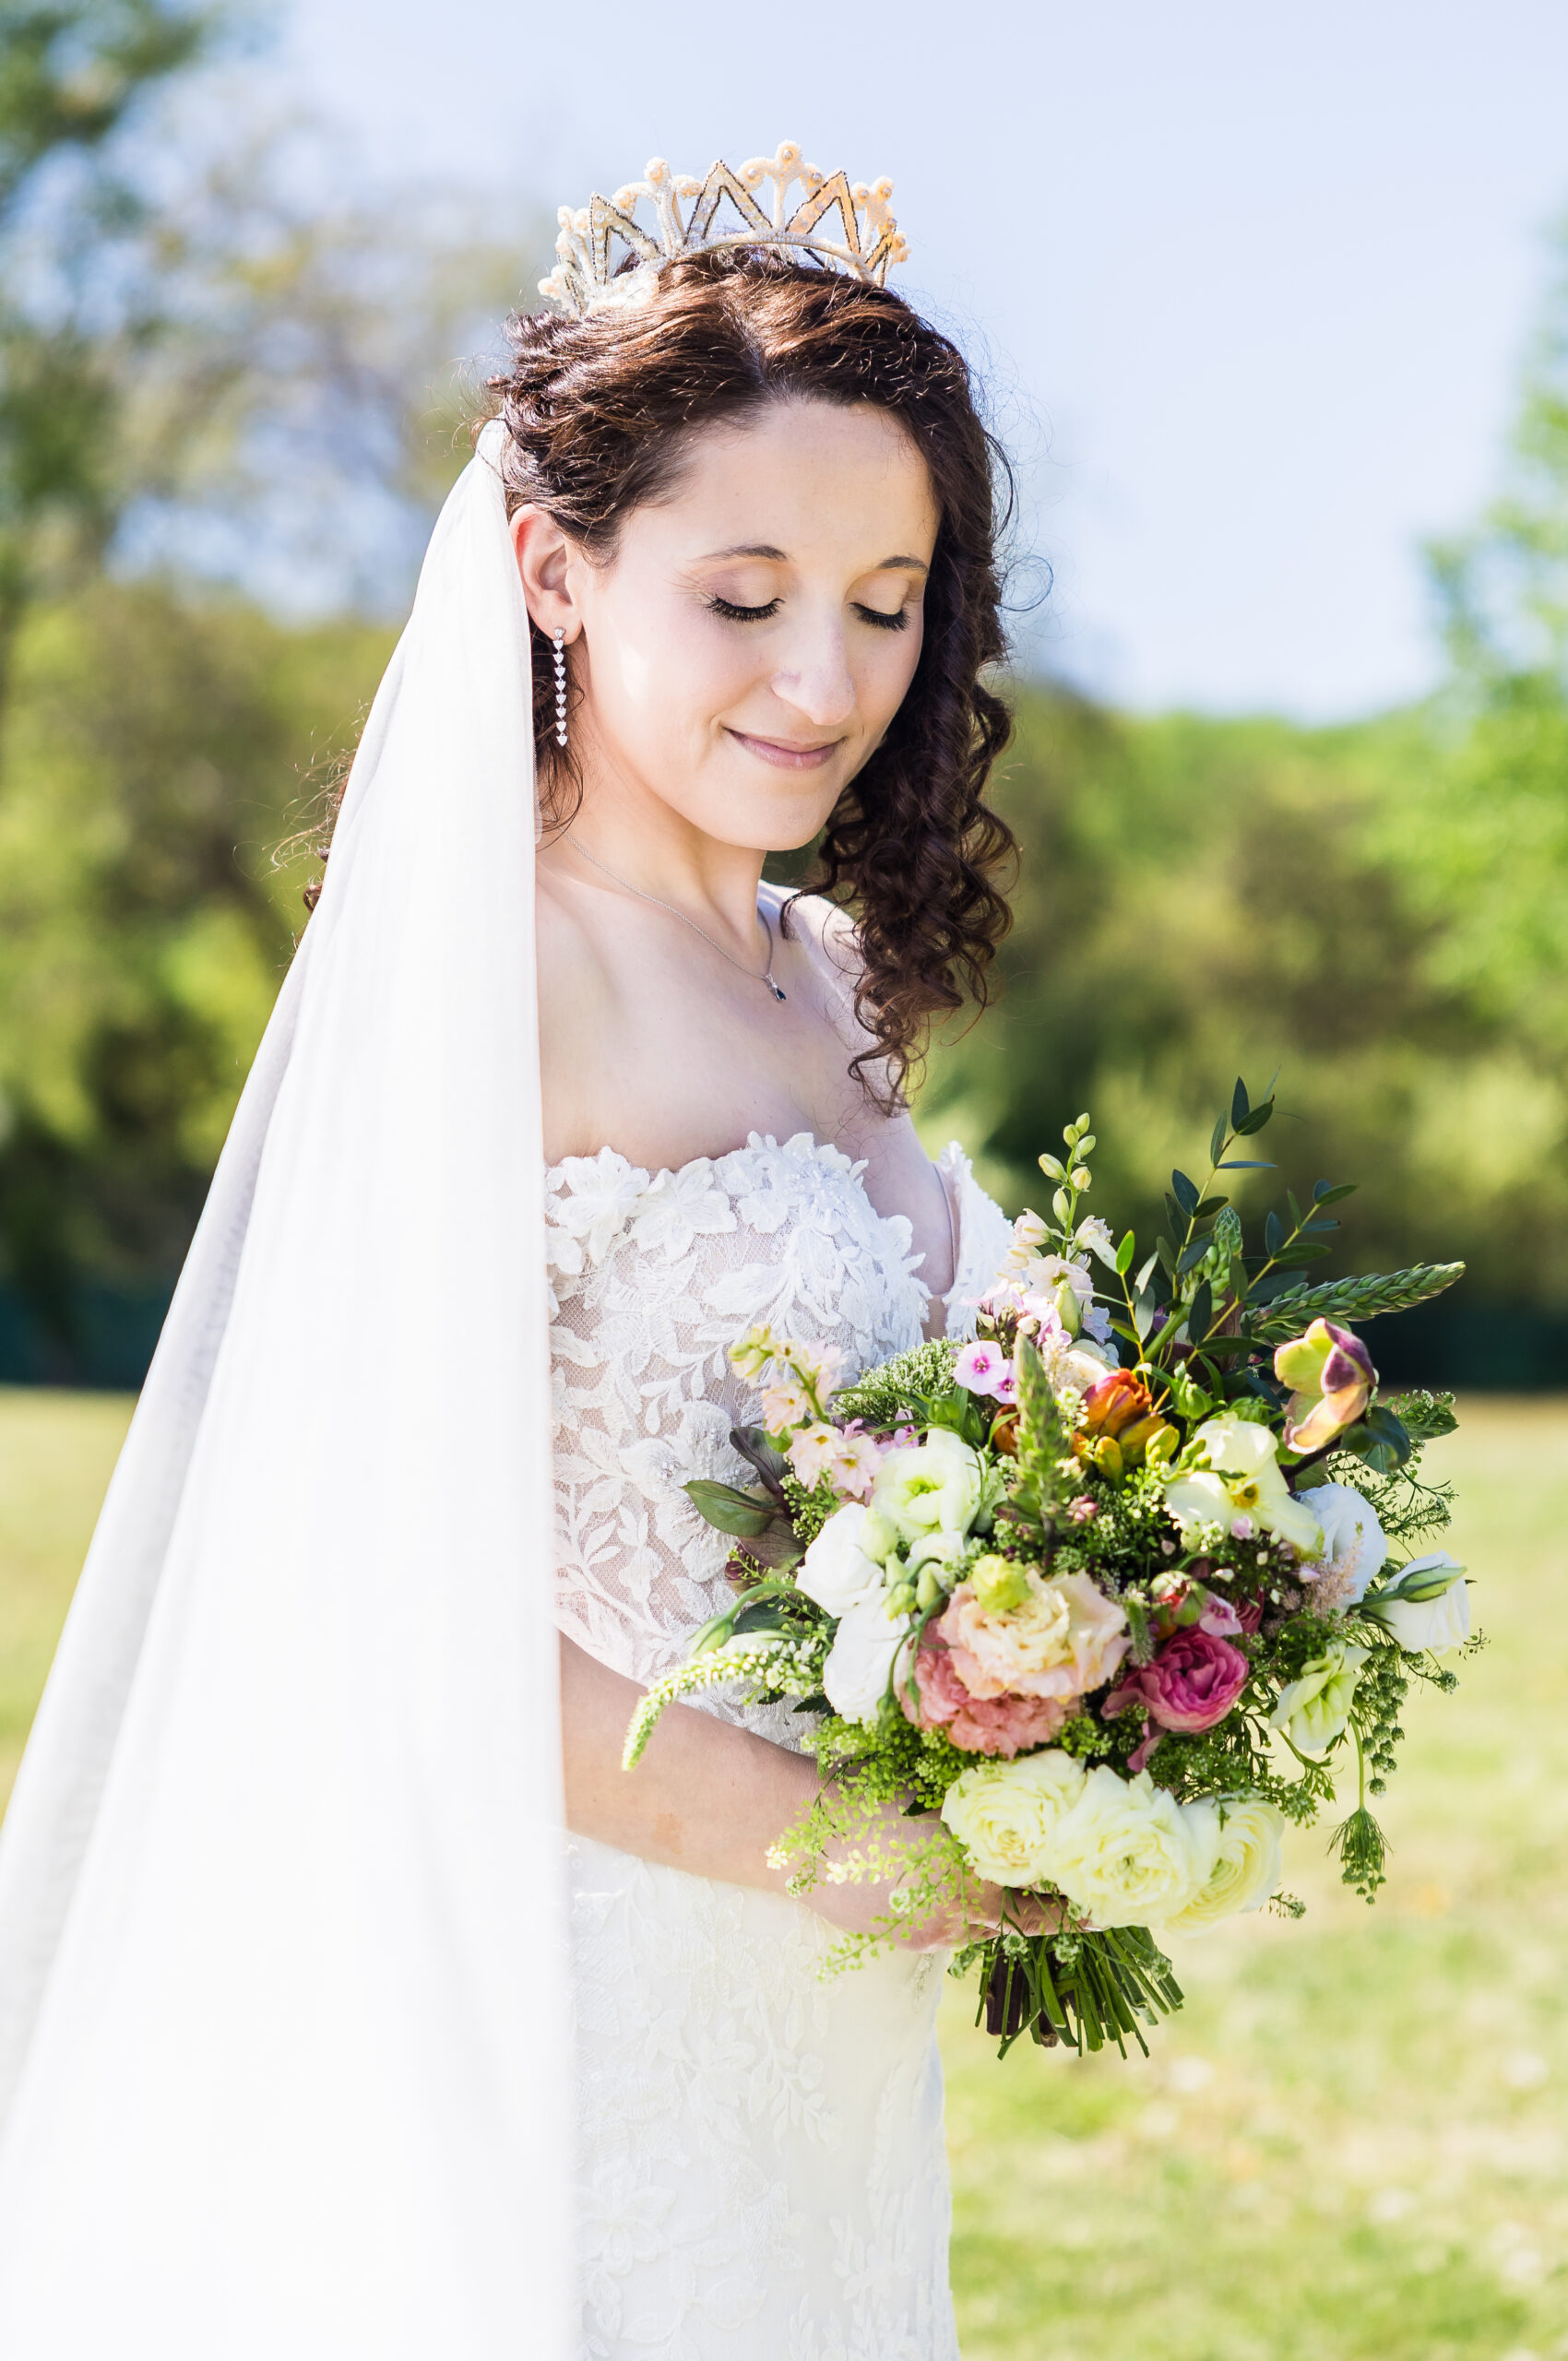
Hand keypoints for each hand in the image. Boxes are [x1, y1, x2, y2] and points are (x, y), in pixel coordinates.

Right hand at [795, 1795, 1066, 1952]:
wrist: (789, 1835)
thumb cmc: (860, 1795)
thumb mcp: (925, 1788)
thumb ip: (972, 1801)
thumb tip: (1019, 1791)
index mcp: (966, 1876)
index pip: (1038, 1905)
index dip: (1073, 1910)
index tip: (1101, 1906)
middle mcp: (951, 1915)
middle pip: (1013, 1926)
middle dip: (1040, 1914)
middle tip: (1068, 1901)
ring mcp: (920, 1934)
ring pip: (975, 1932)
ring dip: (995, 1915)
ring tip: (1007, 1890)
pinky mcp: (891, 1939)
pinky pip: (940, 1934)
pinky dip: (956, 1917)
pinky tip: (946, 1891)